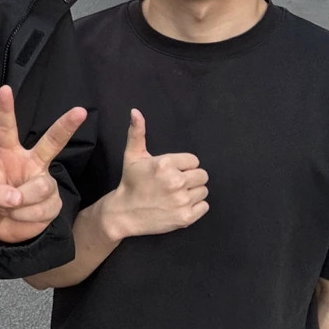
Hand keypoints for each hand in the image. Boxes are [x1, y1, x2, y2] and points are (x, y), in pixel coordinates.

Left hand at [0, 85, 86, 243]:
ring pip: (42, 187)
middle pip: (51, 142)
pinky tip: (19, 216)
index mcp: (7, 154)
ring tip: (9, 209)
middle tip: (80, 111)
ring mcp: (44, 181)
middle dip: (66, 126)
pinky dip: (27, 217)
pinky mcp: (53, 202)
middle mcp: (30, 163)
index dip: (5, 110)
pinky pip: (45, 208)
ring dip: (23, 203)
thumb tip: (15, 197)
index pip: (6, 129)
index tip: (4, 89)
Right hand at [102, 109, 208, 239]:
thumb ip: (137, 132)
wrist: (124, 213)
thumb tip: (135, 111)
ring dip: (192, 192)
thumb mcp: (132, 156)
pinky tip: (179, 205)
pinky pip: (204, 207)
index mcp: (165, 164)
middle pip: (202, 175)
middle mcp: (175, 182)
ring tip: (176, 195)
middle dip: (190, 178)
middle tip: (174, 184)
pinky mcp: (186, 217)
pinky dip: (195, 207)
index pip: (194, 161)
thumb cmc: (130, 182)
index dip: (183, 166)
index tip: (171, 171)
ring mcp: (181, 201)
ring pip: (203, 191)